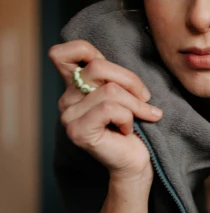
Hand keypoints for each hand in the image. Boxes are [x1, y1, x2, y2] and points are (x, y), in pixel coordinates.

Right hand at [49, 39, 162, 179]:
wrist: (135, 161)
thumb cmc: (133, 126)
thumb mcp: (125, 93)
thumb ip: (114, 76)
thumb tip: (116, 66)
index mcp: (74, 86)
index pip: (62, 53)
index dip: (86, 51)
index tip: (114, 73)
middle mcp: (66, 99)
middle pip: (97, 67)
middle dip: (130, 81)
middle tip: (145, 98)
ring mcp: (69, 116)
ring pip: (110, 90)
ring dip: (135, 104)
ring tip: (142, 116)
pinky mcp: (78, 131)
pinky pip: (110, 109)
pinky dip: (128, 117)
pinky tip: (127, 130)